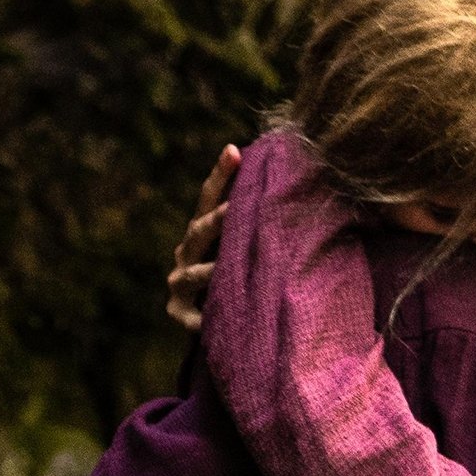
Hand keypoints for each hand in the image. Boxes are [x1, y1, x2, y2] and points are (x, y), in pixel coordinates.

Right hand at [162, 142, 242, 331]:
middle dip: (216, 219)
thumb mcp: (246, 246)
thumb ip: (257, 220)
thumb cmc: (239, 276)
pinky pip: (190, 317)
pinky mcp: (178, 313)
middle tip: (235, 207)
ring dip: (209, 271)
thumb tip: (298, 184)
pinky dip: (201, 319)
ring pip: (193, 273)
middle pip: (199, 230)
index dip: (220, 175)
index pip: (209, 198)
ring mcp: (179, 282)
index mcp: (202, 231)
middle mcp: (187, 251)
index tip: (234, 151)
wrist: (220, 324)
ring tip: (224, 269)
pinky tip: (212, 323)